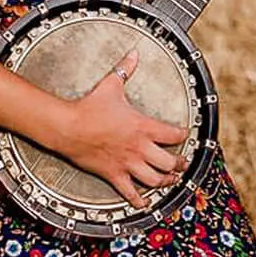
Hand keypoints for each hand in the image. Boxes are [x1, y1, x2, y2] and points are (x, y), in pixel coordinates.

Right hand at [53, 49, 188, 208]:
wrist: (69, 127)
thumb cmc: (90, 107)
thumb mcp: (111, 85)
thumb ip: (125, 69)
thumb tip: (133, 53)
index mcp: (142, 126)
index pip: (172, 133)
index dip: (182, 134)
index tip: (186, 133)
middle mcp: (139, 147)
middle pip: (169, 162)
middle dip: (179, 163)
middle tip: (184, 163)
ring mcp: (127, 163)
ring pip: (155, 179)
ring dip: (166, 182)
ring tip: (172, 181)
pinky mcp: (114, 174)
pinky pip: (130, 192)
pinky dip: (140, 200)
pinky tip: (145, 203)